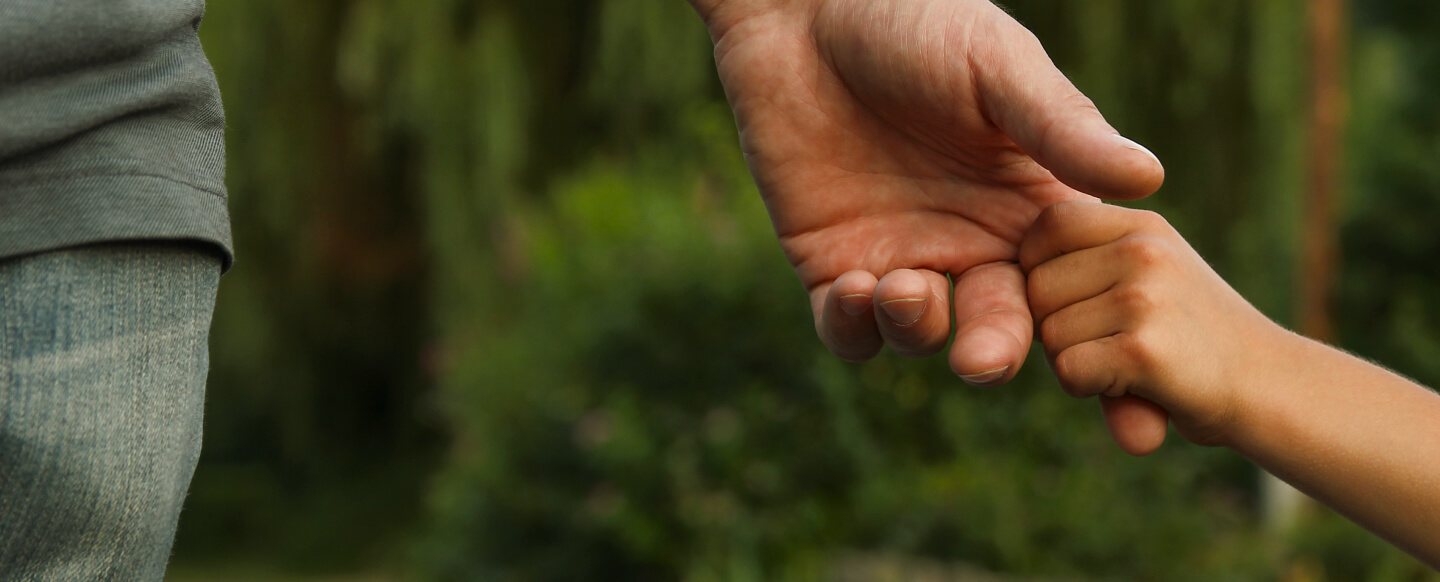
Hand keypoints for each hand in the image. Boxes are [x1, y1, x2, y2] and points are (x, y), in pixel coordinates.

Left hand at [687, 0, 1165, 441]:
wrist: (807, 9)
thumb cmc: (916, 20)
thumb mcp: (999, 68)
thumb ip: (1062, 128)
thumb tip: (1150, 179)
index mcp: (1026, 205)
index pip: (1070, 289)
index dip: (1092, 336)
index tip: (1104, 369)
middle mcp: (969, 241)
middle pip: (997, 326)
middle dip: (995, 351)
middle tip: (985, 362)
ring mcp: (899, 257)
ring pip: (922, 334)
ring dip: (919, 329)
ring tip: (909, 288)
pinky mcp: (831, 265)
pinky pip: (848, 328)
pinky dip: (854, 325)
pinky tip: (856, 285)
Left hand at [1020, 202, 1285, 453]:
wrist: (1271, 387)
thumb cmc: (1194, 336)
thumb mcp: (1151, 271)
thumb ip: (1091, 258)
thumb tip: (1007, 263)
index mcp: (1141, 225)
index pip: (1046, 227)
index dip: (1042, 269)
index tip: (1080, 298)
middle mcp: (1142, 249)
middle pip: (1035, 289)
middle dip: (1059, 326)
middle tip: (1119, 340)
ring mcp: (1144, 296)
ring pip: (1048, 335)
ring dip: (1077, 362)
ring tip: (1136, 361)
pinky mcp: (1141, 348)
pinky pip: (1068, 371)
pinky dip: (1091, 389)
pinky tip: (1140, 384)